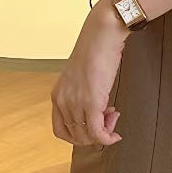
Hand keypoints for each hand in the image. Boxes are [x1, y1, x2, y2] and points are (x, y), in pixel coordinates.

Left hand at [50, 0, 129, 146]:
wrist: (102, 35)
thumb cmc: (95, 48)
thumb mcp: (82, 75)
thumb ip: (82, 93)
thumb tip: (96, 108)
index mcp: (57, 94)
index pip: (60, 129)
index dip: (79, 134)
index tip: (93, 126)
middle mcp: (62, 100)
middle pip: (73, 135)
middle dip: (93, 135)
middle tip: (107, 123)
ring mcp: (75, 102)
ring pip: (85, 136)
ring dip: (102, 134)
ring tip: (113, 121)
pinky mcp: (92, 102)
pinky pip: (96, 131)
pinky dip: (106, 137)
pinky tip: (114, 134)